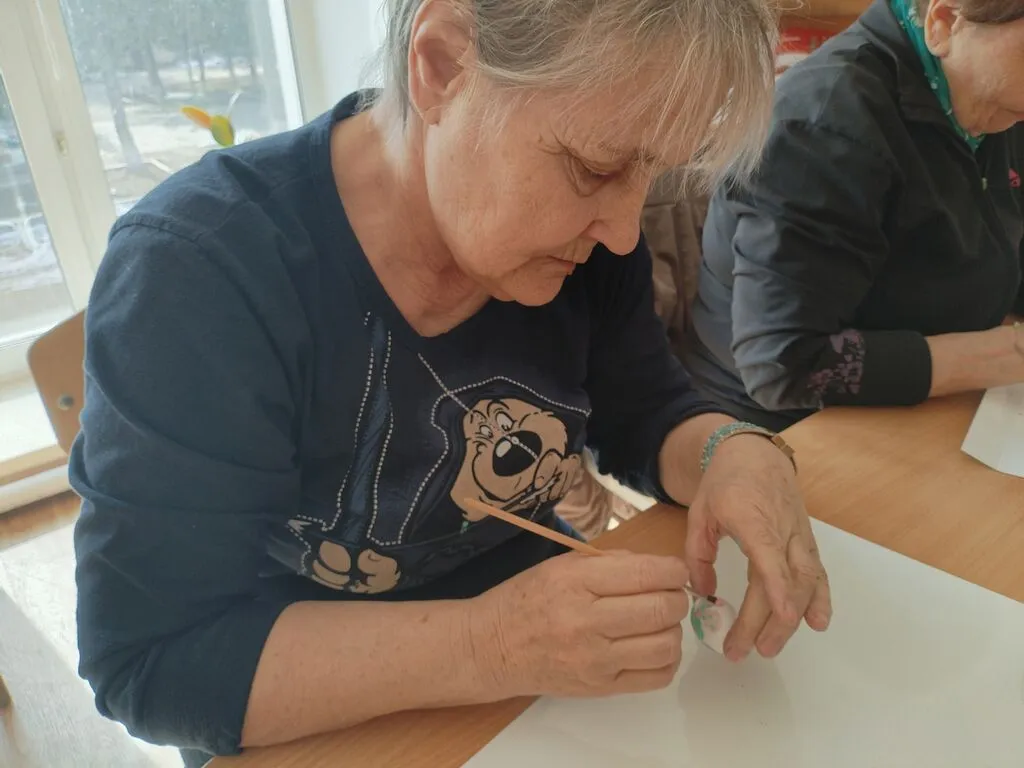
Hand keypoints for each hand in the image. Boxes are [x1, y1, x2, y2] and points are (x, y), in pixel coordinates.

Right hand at [470, 551, 689, 697]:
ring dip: (673, 629)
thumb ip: (612, 563)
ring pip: (665, 645)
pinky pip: (656, 677)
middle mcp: (586, 622)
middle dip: (678, 598)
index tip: (675, 570)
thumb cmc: (527, 599)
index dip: (674, 570)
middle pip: (661, 610)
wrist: (493, 648)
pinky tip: (654, 646)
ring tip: (659, 622)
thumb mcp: (562, 566)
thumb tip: (660, 568)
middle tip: (670, 594)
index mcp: (576, 582)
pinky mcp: (600, 688)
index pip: (645, 575)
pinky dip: (667, 660)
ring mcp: (595, 660)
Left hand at [686, 435, 830, 661]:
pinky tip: (817, 622)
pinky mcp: (806, 541)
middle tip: (747, 650)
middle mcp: (782, 528)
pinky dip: (820, 597)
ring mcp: (798, 535)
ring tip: (772, 647)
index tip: (784, 614)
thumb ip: (698, 554)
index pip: (770, 555)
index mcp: (752, 518)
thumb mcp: (699, 513)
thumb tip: (704, 594)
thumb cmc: (725, 483)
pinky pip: (817, 572)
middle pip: (787, 578)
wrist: (755, 455)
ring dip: (793, 617)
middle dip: (770, 619)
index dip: (779, 585)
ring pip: (806, 580)